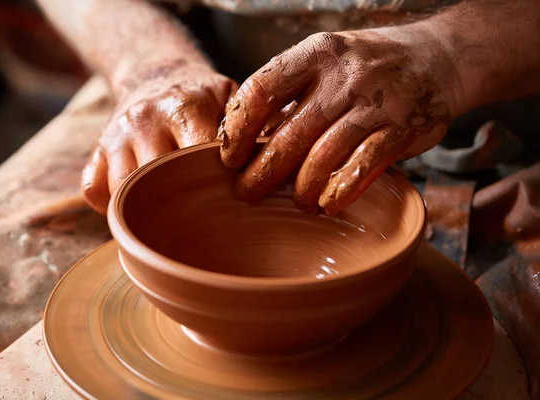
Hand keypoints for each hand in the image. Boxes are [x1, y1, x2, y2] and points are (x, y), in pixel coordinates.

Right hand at [82, 60, 236, 213]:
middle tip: (200, 214)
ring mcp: (115, 135)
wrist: (157, 74)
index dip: (214, 182)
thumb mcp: (229, 97)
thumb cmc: (200, 96)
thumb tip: (273, 157)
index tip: (228, 196)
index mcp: (183, 106)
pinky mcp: (96, 149)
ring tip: (168, 216)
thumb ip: (250, 126)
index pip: (196, 156)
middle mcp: (144, 119)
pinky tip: (134, 206)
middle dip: (180, 201)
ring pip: (122, 189)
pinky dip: (109, 206)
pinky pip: (92, 188)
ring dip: (144, 208)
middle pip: (156, 177)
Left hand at [219, 30, 458, 214]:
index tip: (229, 158)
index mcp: (315, 54)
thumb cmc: (367, 65)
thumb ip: (289, 92)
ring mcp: (375, 104)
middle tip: (248, 193)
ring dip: (301, 189)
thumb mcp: (325, 60)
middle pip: (289, 136)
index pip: (260, 91)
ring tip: (295, 202)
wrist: (439, 57)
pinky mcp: (402, 130)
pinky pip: (361, 169)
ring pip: (323, 159)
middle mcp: (343, 76)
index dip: (238, 131)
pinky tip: (326, 205)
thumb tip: (244, 136)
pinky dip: (339, 192)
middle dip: (262, 173)